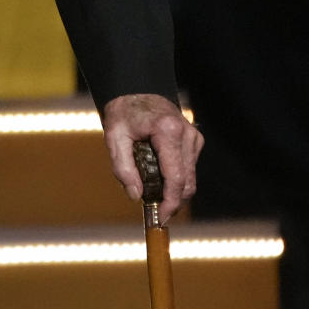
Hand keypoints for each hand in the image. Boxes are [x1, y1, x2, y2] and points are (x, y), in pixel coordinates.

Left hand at [101, 92, 203, 224]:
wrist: (137, 90)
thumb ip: (123, 168)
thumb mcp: (114, 138)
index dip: (170, 202)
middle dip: (172, 201)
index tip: (161, 218)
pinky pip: (188, 169)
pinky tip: (158, 179)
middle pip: (187, 182)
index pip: (176, 177)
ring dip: (174, 191)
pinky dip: (176, 180)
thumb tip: (136, 196)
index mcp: (167, 131)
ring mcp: (193, 138)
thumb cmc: (124, 113)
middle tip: (154, 213)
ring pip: (190, 178)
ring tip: (152, 194)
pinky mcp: (194, 141)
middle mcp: (186, 134)